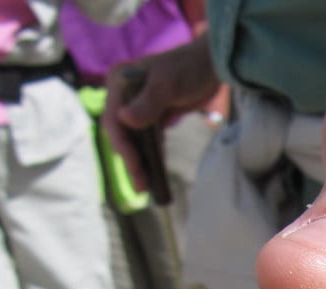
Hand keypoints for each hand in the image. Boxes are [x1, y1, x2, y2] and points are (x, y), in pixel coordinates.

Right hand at [101, 34, 220, 189]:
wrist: (211, 63)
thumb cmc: (189, 68)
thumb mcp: (168, 84)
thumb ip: (148, 102)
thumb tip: (125, 119)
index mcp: (119, 82)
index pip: (114, 121)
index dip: (124, 148)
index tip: (136, 168)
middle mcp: (124, 94)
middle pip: (122, 134)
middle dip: (131, 160)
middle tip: (142, 186)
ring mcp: (137, 105)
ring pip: (135, 139)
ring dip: (141, 161)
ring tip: (148, 186)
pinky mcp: (152, 113)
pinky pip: (149, 138)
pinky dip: (152, 154)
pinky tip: (157, 171)